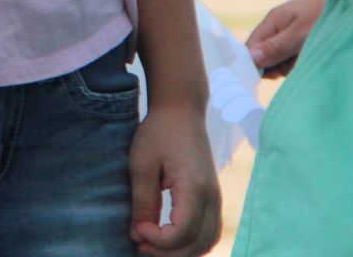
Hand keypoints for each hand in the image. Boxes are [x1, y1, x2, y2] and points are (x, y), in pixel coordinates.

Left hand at [129, 100, 220, 255]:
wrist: (182, 111)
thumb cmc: (158, 133)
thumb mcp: (142, 164)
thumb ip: (142, 201)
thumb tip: (138, 235)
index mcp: (194, 188)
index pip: (181, 232)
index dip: (158, 240)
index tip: (137, 231)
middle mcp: (212, 197)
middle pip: (197, 243)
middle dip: (168, 253)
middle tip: (140, 247)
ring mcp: (216, 198)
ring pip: (207, 242)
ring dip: (181, 251)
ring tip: (152, 246)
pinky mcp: (213, 198)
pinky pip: (209, 232)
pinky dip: (192, 243)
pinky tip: (169, 241)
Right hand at [246, 0, 326, 76]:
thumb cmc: (328, 15)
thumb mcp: (301, 34)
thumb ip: (277, 47)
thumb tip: (250, 59)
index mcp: (273, 20)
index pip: (252, 46)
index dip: (257, 63)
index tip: (274, 74)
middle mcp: (280, 26)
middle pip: (267, 54)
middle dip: (279, 65)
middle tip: (298, 65)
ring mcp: (293, 33)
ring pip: (283, 58)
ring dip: (294, 64)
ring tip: (312, 59)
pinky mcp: (306, 39)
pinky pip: (296, 56)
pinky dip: (304, 61)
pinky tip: (316, 58)